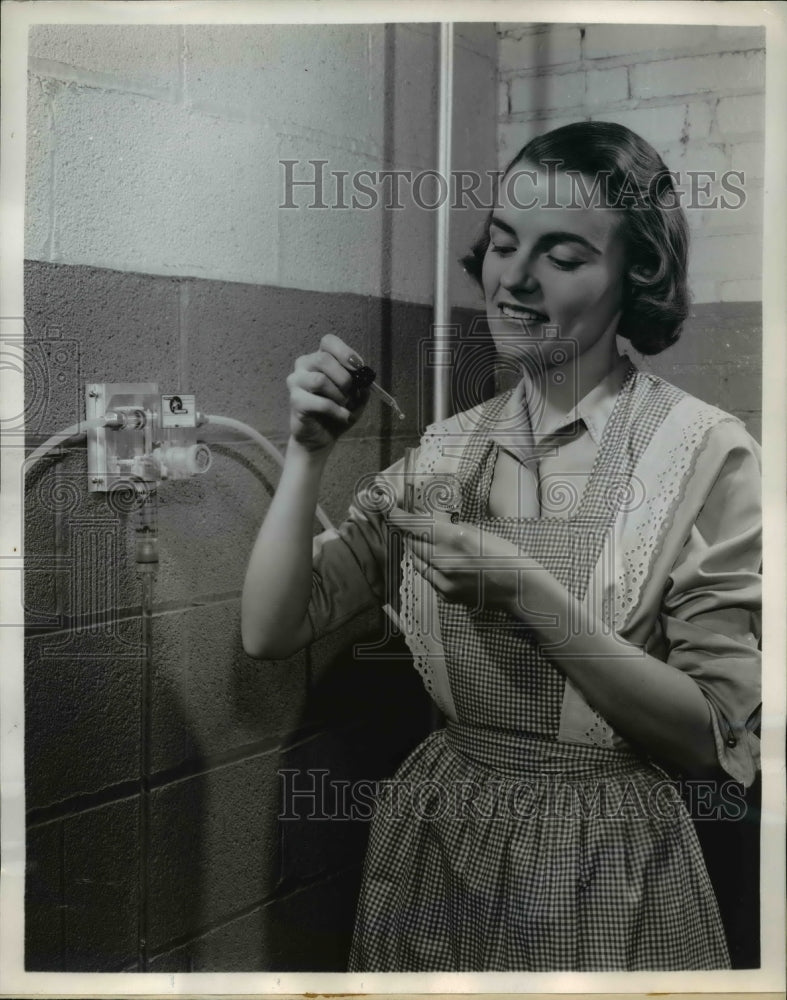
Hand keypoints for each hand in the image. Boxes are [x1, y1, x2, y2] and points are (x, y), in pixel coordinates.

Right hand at [287, 334, 370, 453]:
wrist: (321, 436)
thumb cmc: (337, 411)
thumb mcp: (356, 396)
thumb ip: (362, 384)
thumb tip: (364, 378)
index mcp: (319, 358)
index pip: (328, 341)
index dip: (345, 352)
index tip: (358, 367)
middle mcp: (304, 365)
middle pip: (323, 359)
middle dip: (344, 378)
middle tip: (351, 392)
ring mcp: (296, 382)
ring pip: (319, 380)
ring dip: (339, 395)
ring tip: (345, 406)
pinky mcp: (295, 401)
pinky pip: (320, 402)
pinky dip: (337, 411)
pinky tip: (343, 416)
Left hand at [387, 507, 530, 612]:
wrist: (519, 589)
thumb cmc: (506, 556)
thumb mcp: (479, 533)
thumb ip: (452, 528)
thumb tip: (432, 523)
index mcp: (454, 538)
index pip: (416, 525)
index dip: (399, 518)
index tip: (391, 512)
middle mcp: (444, 559)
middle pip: (412, 543)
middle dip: (411, 534)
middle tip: (416, 528)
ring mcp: (443, 580)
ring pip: (416, 561)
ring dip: (419, 551)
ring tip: (433, 546)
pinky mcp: (446, 595)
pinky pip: (428, 577)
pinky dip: (430, 568)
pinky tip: (445, 565)